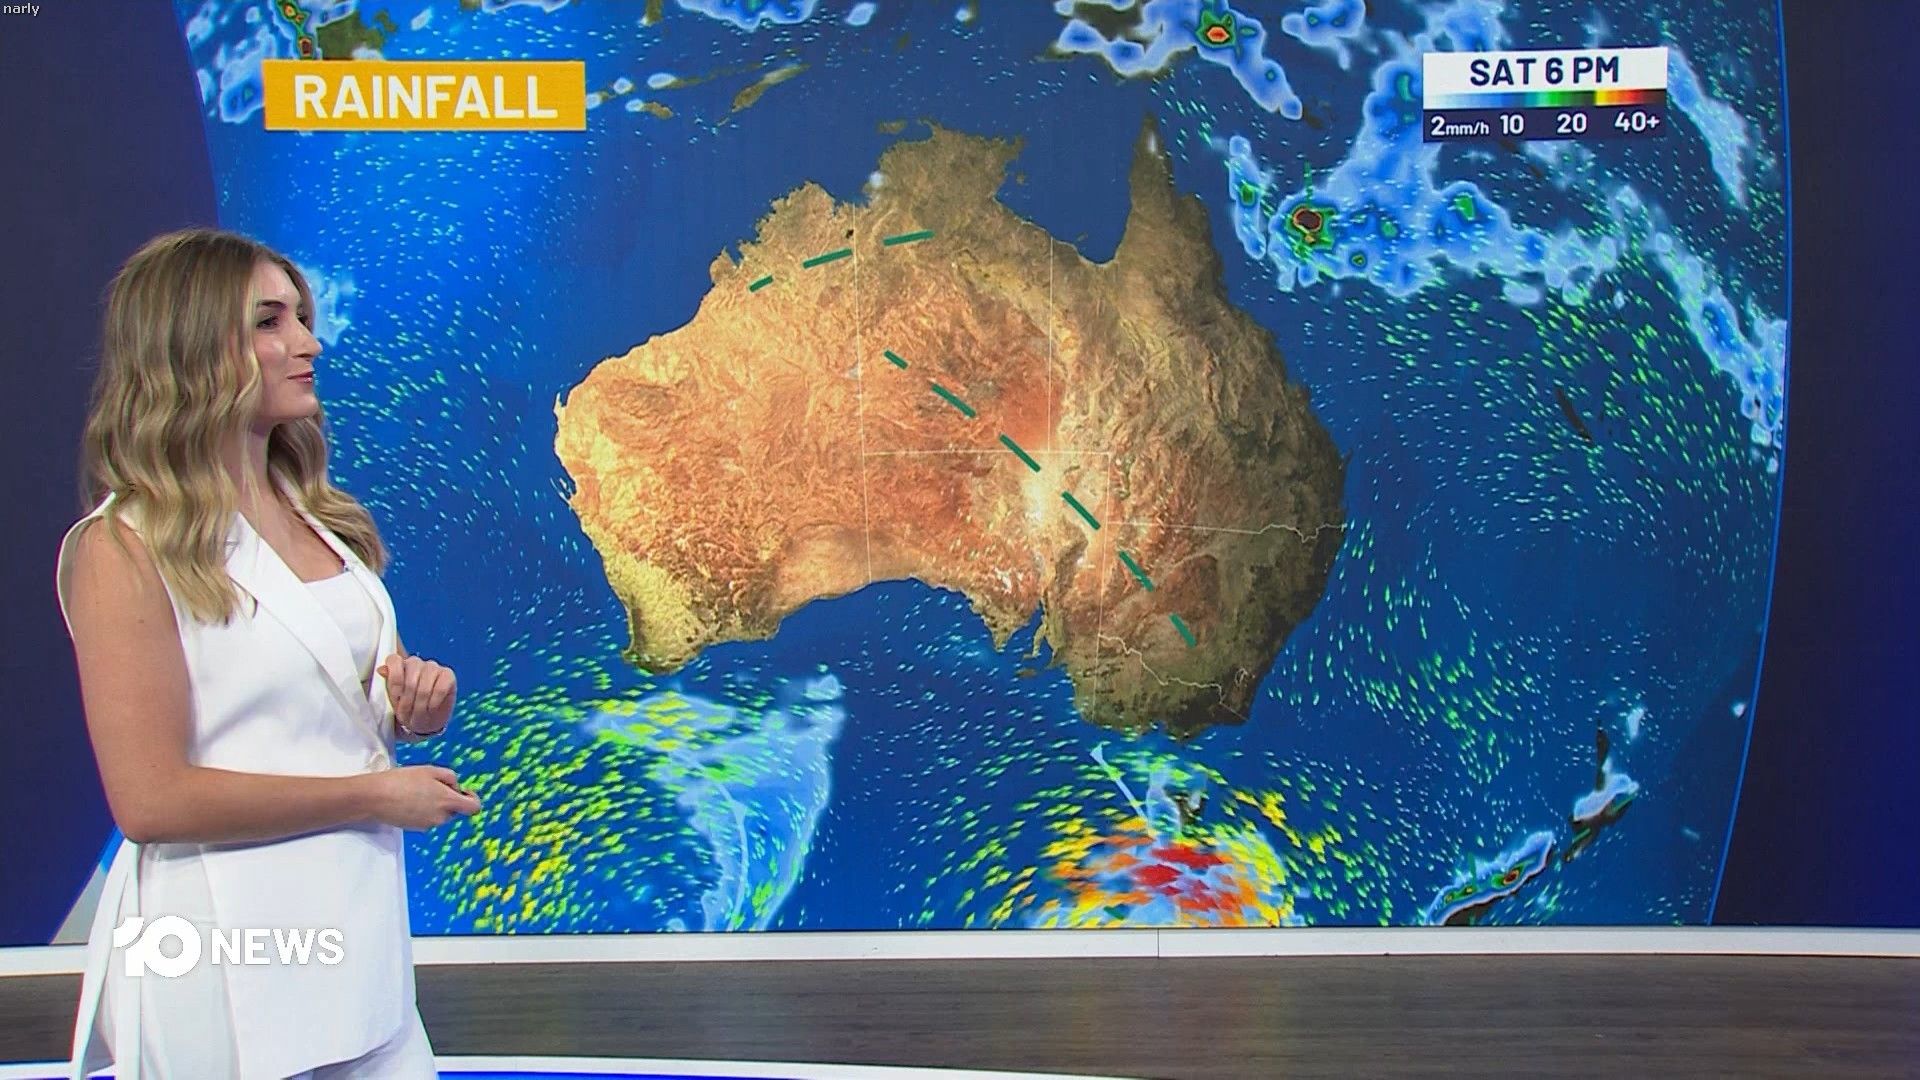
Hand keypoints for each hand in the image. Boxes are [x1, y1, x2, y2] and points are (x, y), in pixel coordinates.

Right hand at [365, 765, 480, 829]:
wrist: (376, 797)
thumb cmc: (404, 780)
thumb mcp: (431, 770)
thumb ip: (451, 778)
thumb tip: (456, 788)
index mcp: (448, 802)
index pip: (474, 808)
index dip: (472, 798)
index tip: (463, 791)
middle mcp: (441, 817)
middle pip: (454, 810)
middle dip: (448, 798)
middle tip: (430, 784)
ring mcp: (428, 825)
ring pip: (440, 814)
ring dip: (434, 804)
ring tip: (415, 790)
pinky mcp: (415, 829)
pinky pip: (427, 818)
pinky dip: (423, 810)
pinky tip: (408, 799)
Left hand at [376, 652, 454, 735]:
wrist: (425, 722)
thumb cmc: (407, 708)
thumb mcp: (394, 699)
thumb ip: (388, 683)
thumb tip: (381, 670)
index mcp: (400, 665)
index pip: (394, 660)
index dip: (395, 679)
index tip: (396, 696)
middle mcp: (416, 663)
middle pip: (410, 676)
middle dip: (408, 700)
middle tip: (406, 714)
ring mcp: (433, 667)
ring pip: (425, 686)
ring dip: (420, 705)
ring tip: (418, 715)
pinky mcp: (448, 675)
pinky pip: (440, 689)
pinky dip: (433, 703)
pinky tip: (431, 709)